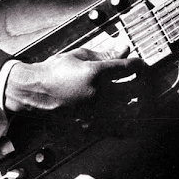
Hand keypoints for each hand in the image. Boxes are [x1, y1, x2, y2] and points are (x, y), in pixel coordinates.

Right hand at [4, 48, 143, 117]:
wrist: (34, 93)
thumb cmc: (54, 71)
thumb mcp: (79, 56)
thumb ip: (105, 54)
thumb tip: (124, 49)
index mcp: (95, 74)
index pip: (129, 68)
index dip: (139, 64)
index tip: (140, 64)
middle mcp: (98, 94)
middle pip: (135, 90)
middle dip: (144, 84)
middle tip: (145, 81)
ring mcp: (94, 112)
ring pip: (130, 111)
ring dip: (140, 104)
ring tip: (142, 100)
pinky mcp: (90, 126)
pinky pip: (117, 129)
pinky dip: (129, 125)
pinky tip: (132, 120)